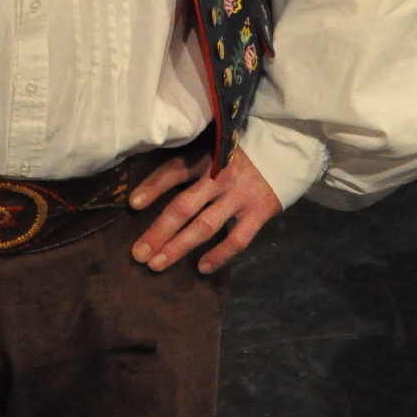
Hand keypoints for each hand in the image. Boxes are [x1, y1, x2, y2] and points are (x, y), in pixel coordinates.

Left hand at [129, 148, 281, 274]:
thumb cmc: (237, 154)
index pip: (174, 171)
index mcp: (205, 157)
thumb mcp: (213, 149)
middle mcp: (220, 176)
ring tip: (157, 264)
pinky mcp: (259, 211)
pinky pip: (237, 239)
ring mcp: (240, 195)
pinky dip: (219, 255)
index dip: (153, 186)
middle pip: (184, 206)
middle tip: (138, 253)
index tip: (133, 204)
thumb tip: (149, 187)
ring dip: (179, 247)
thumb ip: (189, 164)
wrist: (283, 150)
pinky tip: (201, 268)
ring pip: (205, 226)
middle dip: (159, 231)